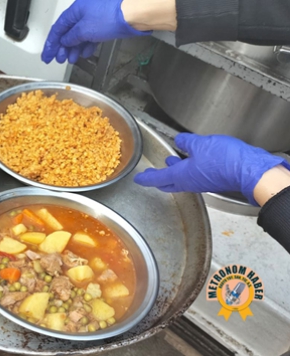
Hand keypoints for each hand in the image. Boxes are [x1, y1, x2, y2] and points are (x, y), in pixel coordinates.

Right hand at [42, 0, 149, 63]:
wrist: (134, 13)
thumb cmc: (111, 16)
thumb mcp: (84, 30)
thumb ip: (71, 37)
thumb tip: (64, 41)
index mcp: (75, 10)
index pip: (57, 29)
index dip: (50, 45)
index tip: (47, 56)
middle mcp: (83, 12)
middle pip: (68, 32)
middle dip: (62, 47)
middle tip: (59, 59)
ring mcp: (94, 17)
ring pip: (79, 35)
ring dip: (74, 48)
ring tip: (72, 59)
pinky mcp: (104, 23)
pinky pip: (91, 35)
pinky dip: (87, 44)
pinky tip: (86, 52)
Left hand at [134, 133, 289, 205]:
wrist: (250, 171)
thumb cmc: (226, 160)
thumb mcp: (201, 144)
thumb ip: (187, 142)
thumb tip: (179, 140)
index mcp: (181, 176)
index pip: (158, 178)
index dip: (146, 177)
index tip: (139, 178)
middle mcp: (190, 182)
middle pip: (168, 183)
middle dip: (158, 178)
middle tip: (151, 174)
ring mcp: (202, 183)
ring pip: (182, 179)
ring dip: (174, 172)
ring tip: (170, 162)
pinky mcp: (213, 180)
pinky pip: (194, 176)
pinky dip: (188, 170)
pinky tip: (191, 161)